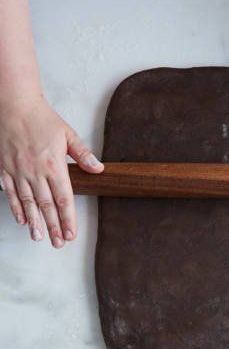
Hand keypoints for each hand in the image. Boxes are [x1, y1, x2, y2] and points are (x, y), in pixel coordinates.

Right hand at [0, 95, 102, 247]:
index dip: (68, 218)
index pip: (64, 198)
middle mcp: (35, 171)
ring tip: (39, 237)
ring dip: (35, 222)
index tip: (71, 233)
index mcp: (54, 165)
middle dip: (54, 226)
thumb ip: (83, 154)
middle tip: (59, 243)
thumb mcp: (68, 134)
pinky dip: (16, 207)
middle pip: (46, 205)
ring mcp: (19, 171)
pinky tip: (22, 220)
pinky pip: (10, 192)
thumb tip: (99, 169)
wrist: (14, 105)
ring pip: (28, 202)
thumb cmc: (42, 118)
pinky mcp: (5, 169)